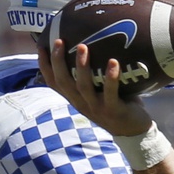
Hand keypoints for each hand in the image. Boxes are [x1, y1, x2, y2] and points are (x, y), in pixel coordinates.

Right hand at [39, 36, 153, 135]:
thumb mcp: (97, 91)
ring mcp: (96, 107)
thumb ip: (91, 75)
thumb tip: (89, 45)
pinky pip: (110, 93)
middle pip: (63, 82)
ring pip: (83, 87)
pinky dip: (111, 78)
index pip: (53, 82)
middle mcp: (81, 103)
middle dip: (58, 61)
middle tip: (59, 41)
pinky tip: (113, 62)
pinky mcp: (113, 110)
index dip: (44, 66)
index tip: (41, 46)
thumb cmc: (115, 104)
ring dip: (81, 67)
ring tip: (83, 47)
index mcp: (74, 98)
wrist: (131, 131)